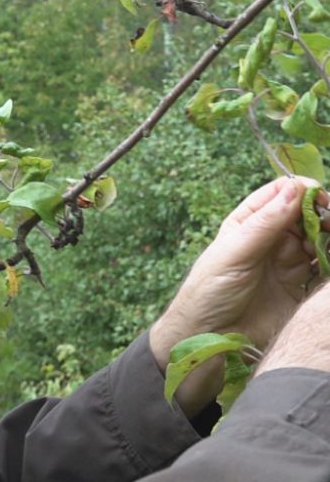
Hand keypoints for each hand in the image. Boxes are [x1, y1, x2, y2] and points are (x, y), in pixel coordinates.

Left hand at [150, 177, 327, 415]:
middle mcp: (269, 237)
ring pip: (318, 239)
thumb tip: (293, 189)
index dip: (301, 190)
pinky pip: (323, 267)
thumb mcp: (233, 253)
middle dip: (322, 214)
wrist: (210, 337)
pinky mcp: (299, 285)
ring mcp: (286, 260)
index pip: (279, 194)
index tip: (320, 195)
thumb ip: (264, 224)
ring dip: (328, 238)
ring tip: (327, 247)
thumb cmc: (209, 291)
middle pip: (305, 214)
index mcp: (247, 221)